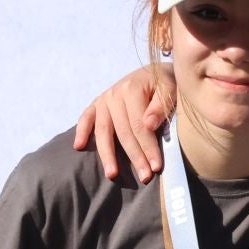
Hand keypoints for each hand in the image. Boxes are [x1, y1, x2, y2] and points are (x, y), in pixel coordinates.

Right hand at [71, 65, 174, 182]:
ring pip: (103, 131)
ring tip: (112, 174)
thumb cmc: (166, 83)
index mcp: (132, 88)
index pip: (139, 125)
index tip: (156, 167)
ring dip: (107, 154)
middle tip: (145, 176)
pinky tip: (78, 146)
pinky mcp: (97, 104)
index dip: (148, 147)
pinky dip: (81, 131)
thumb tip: (148, 125)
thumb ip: (161, 105)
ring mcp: (104, 100)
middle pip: (123, 132)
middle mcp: (114, 94)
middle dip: (135, 156)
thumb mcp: (170, 88)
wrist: (156, 71)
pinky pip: (86, 118)